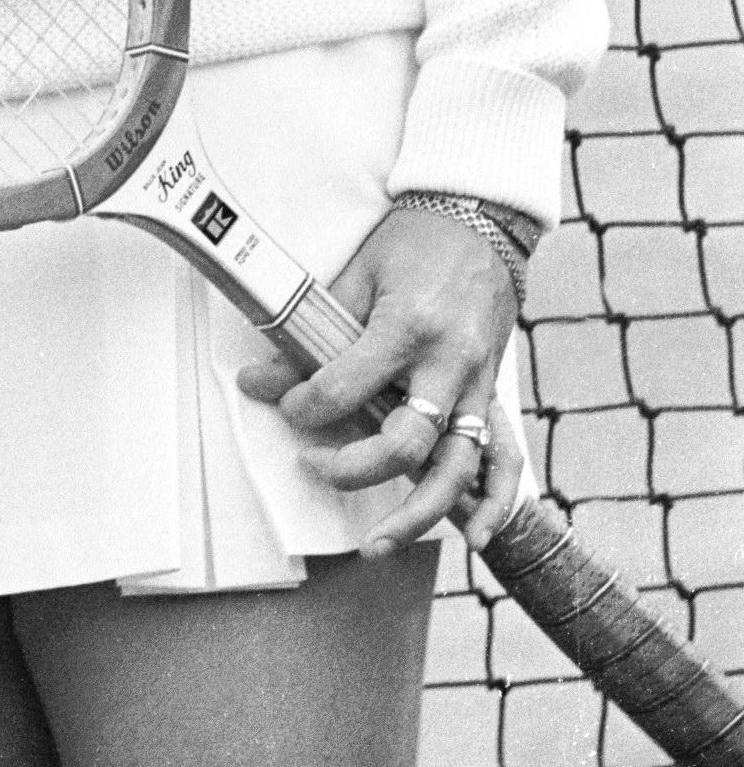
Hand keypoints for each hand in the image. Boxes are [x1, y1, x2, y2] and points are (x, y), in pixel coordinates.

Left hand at [237, 202, 526, 551]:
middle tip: (312, 465)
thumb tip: (259, 377)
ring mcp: (478, 385)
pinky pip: (507, 460)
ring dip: (420, 513)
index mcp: (407, 326)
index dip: (308, 406)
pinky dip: (495, 503)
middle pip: (407, 441)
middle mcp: (449, 364)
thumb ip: (313, 329)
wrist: (476, 222)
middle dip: (355, 467)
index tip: (285, 409)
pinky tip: (476, 536)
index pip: (349, 385)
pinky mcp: (496, 395)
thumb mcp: (355, 273)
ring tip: (379, 543)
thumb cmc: (409, 243)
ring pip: (458, 468)